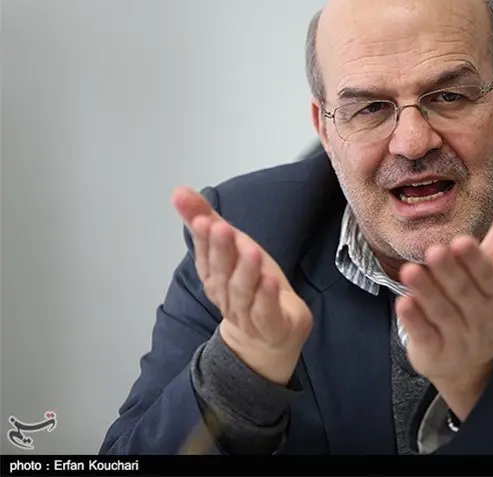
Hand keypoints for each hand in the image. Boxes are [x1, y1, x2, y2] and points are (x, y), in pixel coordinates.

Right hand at [171, 186, 311, 385]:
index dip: (203, 238)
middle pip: (221, 272)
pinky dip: (266, 298)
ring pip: (243, 291)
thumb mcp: (234, 247)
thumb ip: (206, 220)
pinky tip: (270, 281)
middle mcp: (226, 295)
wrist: (267, 340)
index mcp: (214, 276)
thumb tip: (179, 191)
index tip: (202, 219)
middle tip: (218, 228)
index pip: (206, 255)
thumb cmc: (251, 288)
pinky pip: (265, 313)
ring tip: (250, 251)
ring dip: (245, 271)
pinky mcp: (272, 327)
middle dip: (219, 250)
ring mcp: (248, 314)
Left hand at [396, 198, 492, 419]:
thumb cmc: (476, 303)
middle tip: (434, 250)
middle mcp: (479, 318)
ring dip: (427, 292)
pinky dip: (414, 321)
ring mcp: (458, 339)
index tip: (461, 241)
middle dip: (449, 272)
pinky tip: (403, 303)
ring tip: (410, 271)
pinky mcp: (435, 353)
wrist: (468, 363)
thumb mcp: (492, 271)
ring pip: (442, 314)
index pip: (488, 278)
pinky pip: (425, 336)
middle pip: (463, 294)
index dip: (475, 261)